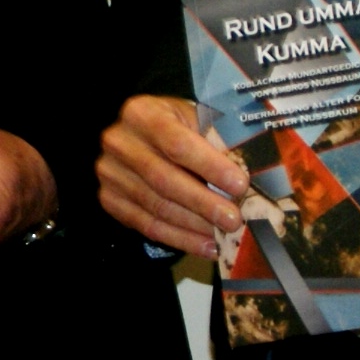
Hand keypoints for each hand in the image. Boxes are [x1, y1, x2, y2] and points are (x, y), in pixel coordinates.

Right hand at [96, 95, 243, 257]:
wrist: (141, 134)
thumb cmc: (179, 126)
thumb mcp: (196, 119)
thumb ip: (216, 143)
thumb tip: (250, 179)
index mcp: (142, 113)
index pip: (176, 143)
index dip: (209, 166)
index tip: (239, 185)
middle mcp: (119, 142)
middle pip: (163, 179)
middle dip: (203, 203)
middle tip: (233, 220)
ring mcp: (110, 173)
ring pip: (155, 207)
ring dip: (194, 226)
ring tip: (223, 236)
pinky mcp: (109, 199)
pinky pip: (146, 226)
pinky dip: (179, 239)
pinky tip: (205, 246)